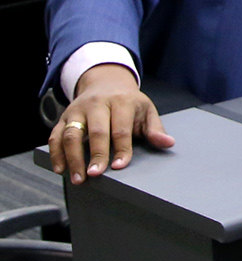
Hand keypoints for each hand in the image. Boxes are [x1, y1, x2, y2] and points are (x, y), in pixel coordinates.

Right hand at [48, 63, 172, 183]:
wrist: (105, 82)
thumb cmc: (128, 102)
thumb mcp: (145, 110)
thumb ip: (155, 129)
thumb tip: (168, 143)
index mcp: (121, 102)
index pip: (121, 128)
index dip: (121, 148)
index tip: (120, 165)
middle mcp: (97, 104)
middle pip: (96, 131)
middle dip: (96, 154)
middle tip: (96, 174)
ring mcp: (78, 111)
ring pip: (71, 134)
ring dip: (73, 158)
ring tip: (78, 178)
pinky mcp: (63, 117)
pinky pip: (55, 136)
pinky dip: (56, 153)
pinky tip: (60, 169)